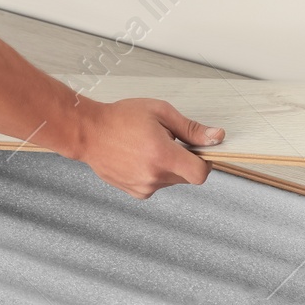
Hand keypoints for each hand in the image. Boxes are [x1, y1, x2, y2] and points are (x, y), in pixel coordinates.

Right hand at [74, 98, 224, 199]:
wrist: (87, 132)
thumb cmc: (120, 118)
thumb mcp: (160, 113)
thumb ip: (190, 128)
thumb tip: (216, 137)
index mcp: (162, 155)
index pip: (200, 174)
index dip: (205, 162)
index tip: (200, 151)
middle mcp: (154, 176)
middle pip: (186, 176)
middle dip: (184, 160)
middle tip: (167, 140)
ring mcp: (143, 187)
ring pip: (171, 180)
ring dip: (168, 166)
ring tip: (147, 146)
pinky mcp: (135, 192)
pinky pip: (156, 184)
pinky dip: (154, 172)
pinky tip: (139, 157)